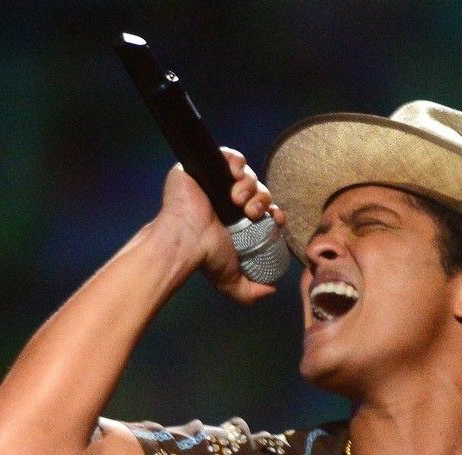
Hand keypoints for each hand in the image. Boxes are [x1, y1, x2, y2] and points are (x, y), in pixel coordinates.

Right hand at [156, 147, 286, 304]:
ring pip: (248, 175)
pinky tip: (235, 175)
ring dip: (251, 186)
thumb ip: (249, 292)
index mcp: (240, 221)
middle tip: (253, 213)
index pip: (267, 209)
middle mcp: (229, 201)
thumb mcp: (231, 281)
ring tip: (239, 200)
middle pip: (260, 191)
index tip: (277, 219)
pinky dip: (238, 162)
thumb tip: (271, 290)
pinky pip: (230, 155)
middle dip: (263, 200)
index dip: (276, 212)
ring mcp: (216, 182)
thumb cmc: (205, 257)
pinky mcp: (204, 166)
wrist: (184, 240)